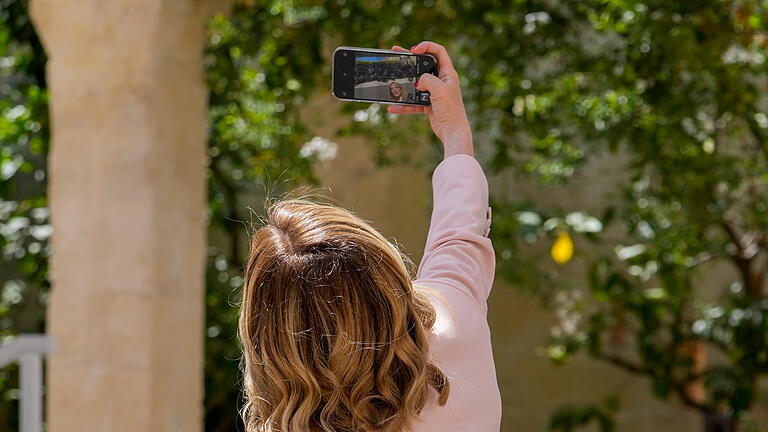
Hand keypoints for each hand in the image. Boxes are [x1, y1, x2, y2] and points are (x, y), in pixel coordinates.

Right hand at [387, 41, 473, 157]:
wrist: (452, 131)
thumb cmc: (451, 110)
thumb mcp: (439, 89)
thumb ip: (427, 79)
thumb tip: (418, 82)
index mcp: (448, 73)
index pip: (439, 52)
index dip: (427, 46)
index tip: (414, 50)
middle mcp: (441, 81)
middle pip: (424, 64)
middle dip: (411, 59)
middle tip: (398, 52)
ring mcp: (434, 92)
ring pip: (416, 83)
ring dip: (404, 81)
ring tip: (392, 75)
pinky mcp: (428, 104)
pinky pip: (413, 102)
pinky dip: (403, 105)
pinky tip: (393, 107)